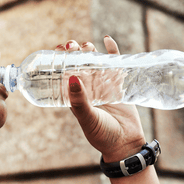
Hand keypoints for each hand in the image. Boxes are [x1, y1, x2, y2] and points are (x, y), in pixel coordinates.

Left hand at [55, 37, 145, 162]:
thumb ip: (79, 101)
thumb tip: (70, 78)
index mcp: (75, 96)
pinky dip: (111, 50)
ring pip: (94, 61)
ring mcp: (103, 84)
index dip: (60, 60)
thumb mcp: (87, 117)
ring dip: (89, 50)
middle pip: (78, 63)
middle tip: (72, 45)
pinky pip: (115, 63)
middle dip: (74, 52)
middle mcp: (87, 88)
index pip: (64, 73)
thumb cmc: (102, 135)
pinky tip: (106, 39)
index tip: (57, 49)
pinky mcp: (119, 83)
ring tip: (87, 45)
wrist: (125, 144)